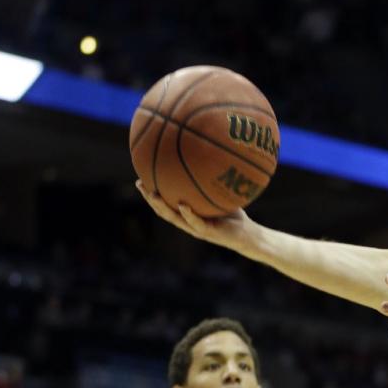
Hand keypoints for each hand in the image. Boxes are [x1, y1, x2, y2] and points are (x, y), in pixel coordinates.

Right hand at [135, 180, 254, 250]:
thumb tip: (207, 152)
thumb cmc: (232, 213)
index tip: (140, 177)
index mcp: (186, 213)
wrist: (248, 235)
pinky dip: (188, 214)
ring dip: (163, 207)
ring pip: (175, 219)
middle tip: (140, 183)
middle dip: (150, 198)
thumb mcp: (220, 192)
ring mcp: (197, 229)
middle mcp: (188, 222)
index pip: (165, 203)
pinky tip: (182, 205)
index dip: (151, 192)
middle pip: (163, 210)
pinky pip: (196, 223)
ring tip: (154, 195)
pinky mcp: (209, 233)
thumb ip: (211, 178)